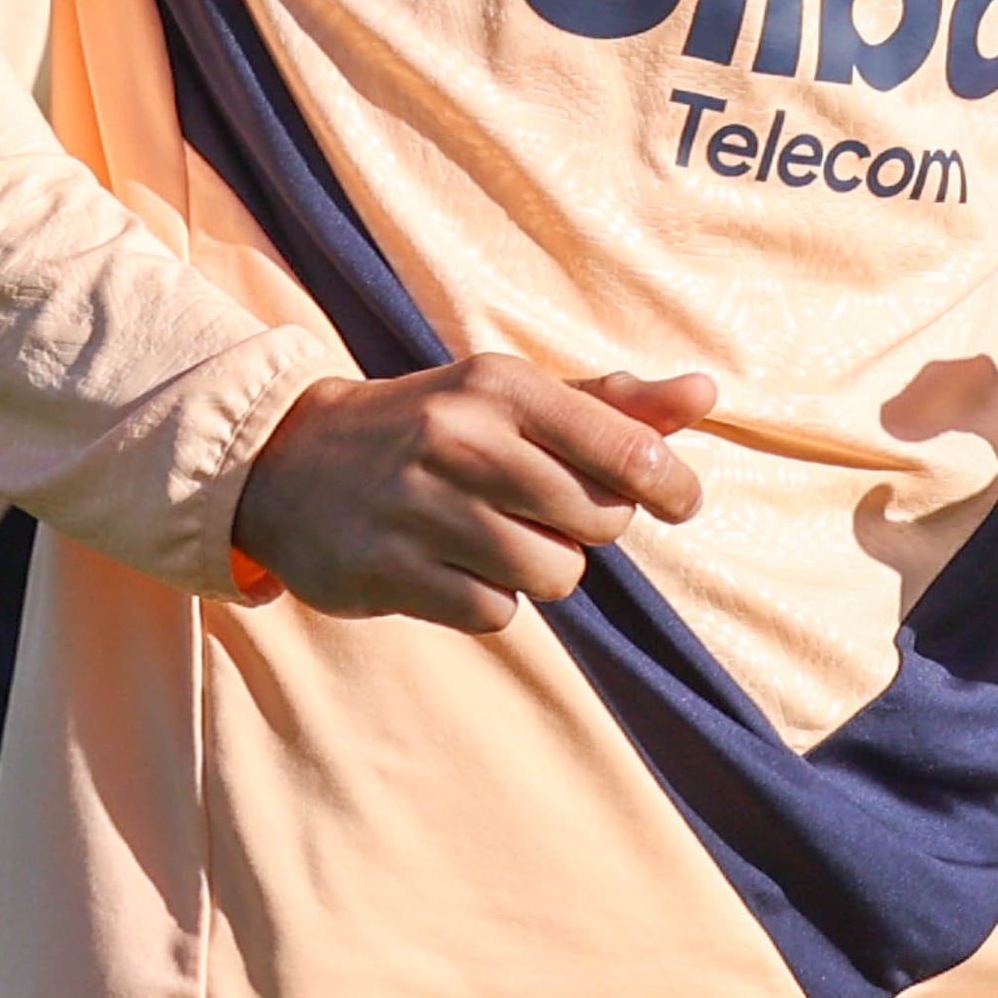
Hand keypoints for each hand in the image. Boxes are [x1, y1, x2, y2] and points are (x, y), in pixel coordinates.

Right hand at [232, 357, 710, 633]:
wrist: (289, 461)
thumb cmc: (430, 426)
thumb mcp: (510, 396)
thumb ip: (611, 402)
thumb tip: (707, 395)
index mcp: (500, 386)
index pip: (626, 446)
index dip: (670, 484)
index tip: (681, 502)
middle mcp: (461, 438)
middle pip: (597, 518)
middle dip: (591, 526)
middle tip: (548, 511)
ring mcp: (420, 506)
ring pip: (554, 573)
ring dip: (543, 569)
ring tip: (496, 540)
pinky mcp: (387, 570)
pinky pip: (495, 612)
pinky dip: (490, 600)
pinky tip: (452, 567)